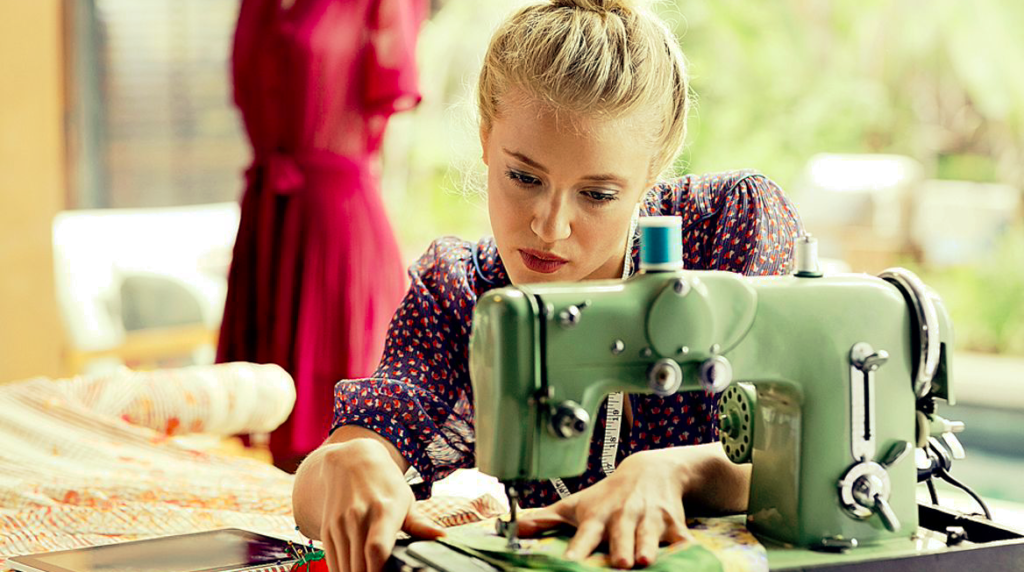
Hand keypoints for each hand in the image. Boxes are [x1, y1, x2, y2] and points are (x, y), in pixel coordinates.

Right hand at [317, 439, 444, 571]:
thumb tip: (443, 536)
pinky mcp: (328, 530)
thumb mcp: (406, 500)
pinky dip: (344, 570)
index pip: (377, 548)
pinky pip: (333, 561)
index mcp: (383, 511)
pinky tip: (356, 570)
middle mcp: (358, 518)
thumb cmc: (385, 484)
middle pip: (360, 565)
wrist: (351, 462)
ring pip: (345, 567)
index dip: (380, 570)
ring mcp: (340, 524)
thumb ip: (421, 524)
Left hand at [516, 449, 692, 568]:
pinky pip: (682, 539)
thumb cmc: (608, 494)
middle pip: (620, 536)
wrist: (650, 470)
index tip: (568, 564)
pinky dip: (685, 548)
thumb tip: (517, 526)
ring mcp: (649, 520)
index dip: (576, 550)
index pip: (584, 535)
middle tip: (619, 564)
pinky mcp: (674, 523)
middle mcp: (623, 517)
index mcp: (597, 516)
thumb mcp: (577, 503)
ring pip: (649, 536)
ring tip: (644, 560)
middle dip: (620, 549)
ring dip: (648, 547)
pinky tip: (686, 556)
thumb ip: (547, 518)